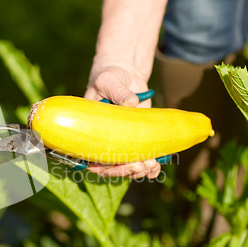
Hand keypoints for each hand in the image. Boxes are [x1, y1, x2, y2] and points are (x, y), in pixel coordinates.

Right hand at [84, 64, 160, 179]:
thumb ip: (118, 91)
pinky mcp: (138, 139)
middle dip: (125, 170)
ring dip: (140, 171)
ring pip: (127, 167)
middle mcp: (104, 141)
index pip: (91, 157)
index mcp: (90, 131)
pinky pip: (142, 159)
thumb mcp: (108, 81)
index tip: (116, 164)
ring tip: (152, 165)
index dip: (102, 166)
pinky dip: (150, 167)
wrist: (124, 75)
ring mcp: (122, 142)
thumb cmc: (109, 78)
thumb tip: (131, 102)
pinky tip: (157, 167)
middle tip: (140, 165)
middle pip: (111, 166)